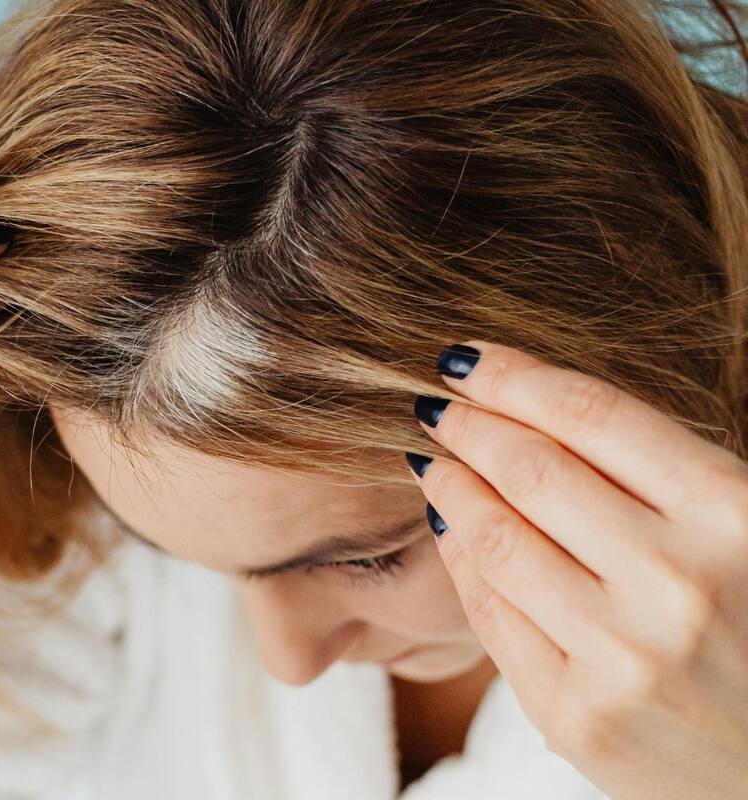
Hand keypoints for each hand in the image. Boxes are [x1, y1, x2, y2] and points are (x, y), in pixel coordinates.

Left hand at [405, 340, 747, 799]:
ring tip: (434, 460)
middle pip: (532, 470)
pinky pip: (491, 613)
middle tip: (436, 402)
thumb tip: (533, 405)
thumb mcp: (745, 531)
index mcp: (736, 517)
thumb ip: (664, 475)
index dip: (515, 376)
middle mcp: (679, 583)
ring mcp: (623, 656)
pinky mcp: (576, 716)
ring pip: (498, 539)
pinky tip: (450, 527)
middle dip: (470, 425)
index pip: (594, 416)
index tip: (467, 358)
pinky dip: (459, 558)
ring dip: (451, 486)